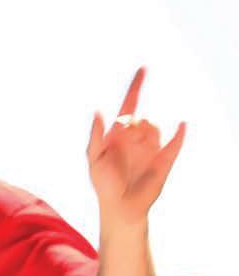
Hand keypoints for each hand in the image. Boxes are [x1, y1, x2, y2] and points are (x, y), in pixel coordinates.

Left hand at [87, 68, 185, 222]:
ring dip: (144, 135)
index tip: (143, 68)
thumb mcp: (94, 158)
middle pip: (140, 117)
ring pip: (153, 127)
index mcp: (119, 132)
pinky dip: (180, 133)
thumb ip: (95, 135)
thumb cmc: (104, 183)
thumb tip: (98, 112)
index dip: (136, 85)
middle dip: (132, 124)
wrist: (121, 207)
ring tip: (136, 154)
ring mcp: (152, 147)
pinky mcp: (165, 159)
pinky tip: (181, 125)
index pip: (129, 103)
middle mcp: (137, 136)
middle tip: (125, 139)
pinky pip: (175, 142)